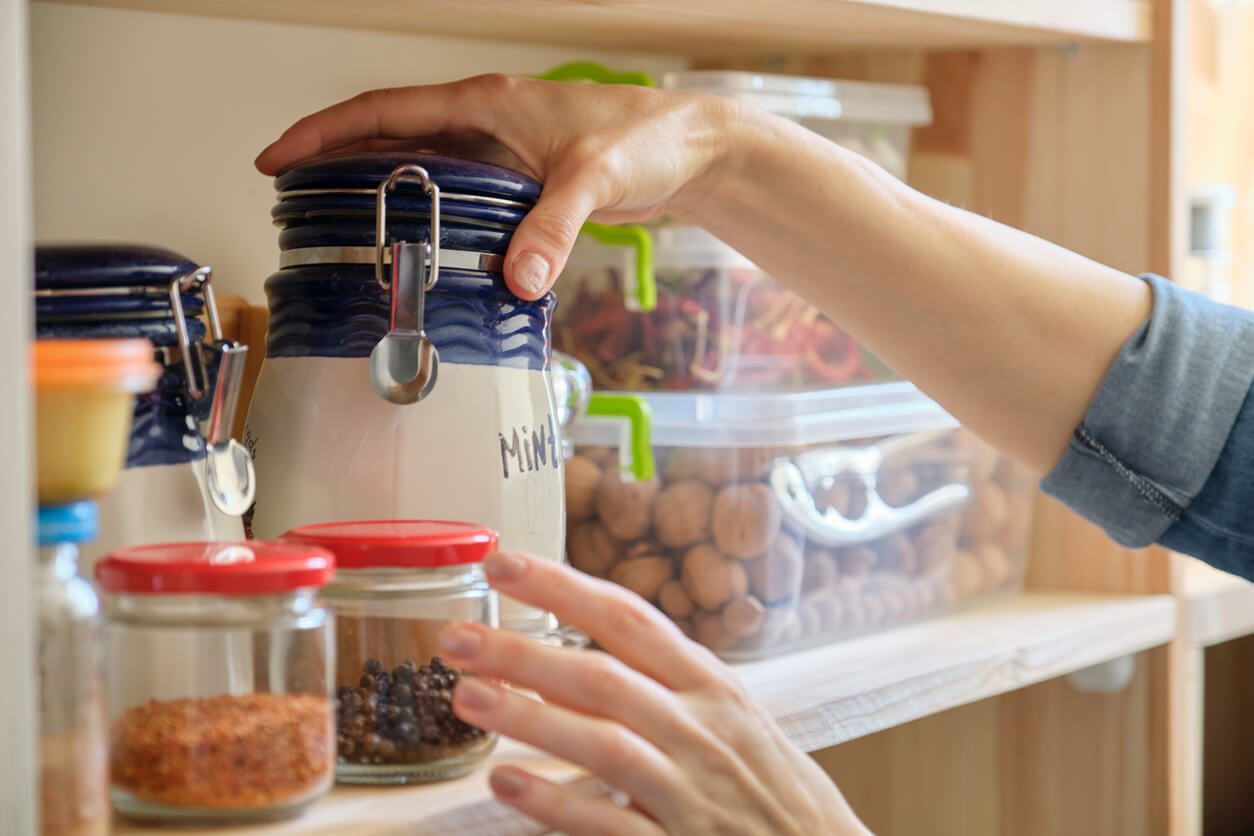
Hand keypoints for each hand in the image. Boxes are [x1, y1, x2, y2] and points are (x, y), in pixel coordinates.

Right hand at [255, 75, 738, 299]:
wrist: (689, 149)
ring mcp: (500, 151)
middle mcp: (484, 122)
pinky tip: (414, 243)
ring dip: (375, 186)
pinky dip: (425, 211)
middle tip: (288, 198)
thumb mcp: (593, 180)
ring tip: (332, 223)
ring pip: (419, 165)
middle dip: (333, 160)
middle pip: (388, 136)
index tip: (279, 158)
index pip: (384, 111)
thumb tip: (519, 279)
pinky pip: (455, 192)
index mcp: (485, 105)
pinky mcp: (520, 180)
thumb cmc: (645, 139)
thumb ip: (553, 228)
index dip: (325, 132)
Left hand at [436, 551, 869, 835]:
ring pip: (605, 744)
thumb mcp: (730, 722)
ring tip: (468, 699)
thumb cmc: (774, 790)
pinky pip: (614, 826)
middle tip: (455, 636)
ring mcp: (694, 793)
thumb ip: (660, 688)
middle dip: (524, 652)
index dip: (563, 586)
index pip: (629, 620)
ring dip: (531, 719)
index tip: (504, 562)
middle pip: (603, 677)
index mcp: (712, 687)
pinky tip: (509, 787)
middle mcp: (703, 730)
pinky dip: (558, 806)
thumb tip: (572, 656)